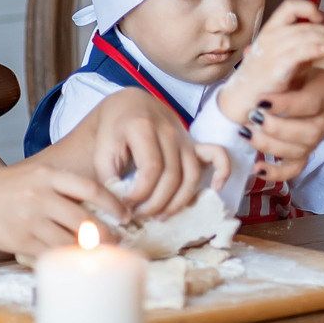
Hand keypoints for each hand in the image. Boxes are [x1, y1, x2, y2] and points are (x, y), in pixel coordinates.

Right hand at [0, 160, 127, 259]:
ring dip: (89, 251)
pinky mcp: (20, 240)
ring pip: (71, 241)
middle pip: (85, 220)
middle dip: (107, 234)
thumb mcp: (33, 176)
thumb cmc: (2, 189)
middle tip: (117, 241)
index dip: (114, 204)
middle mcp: (41, 195)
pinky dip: (65, 258)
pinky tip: (73, 260)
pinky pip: (51, 253)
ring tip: (99, 254)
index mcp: (47, 174)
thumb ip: (60, 188)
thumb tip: (95, 207)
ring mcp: (30, 219)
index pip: (91, 188)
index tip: (126, 215)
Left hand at [91, 89, 216, 219]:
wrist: (130, 106)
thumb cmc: (113, 130)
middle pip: (172, 176)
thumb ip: (109, 178)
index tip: (126, 205)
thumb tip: (122, 207)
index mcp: (143, 127)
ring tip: (160, 216)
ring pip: (191, 175)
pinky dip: (222, 172)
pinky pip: (216, 155)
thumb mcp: (101, 150)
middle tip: (139, 215)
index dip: (140, 194)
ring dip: (178, 201)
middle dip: (156, 203)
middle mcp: (169, 131)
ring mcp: (184, 137)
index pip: (150, 169)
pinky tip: (215, 189)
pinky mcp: (193, 143)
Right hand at [216, 0, 323, 123]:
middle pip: (306, 25)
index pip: (290, 7)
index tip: (321, 19)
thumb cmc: (261, 83)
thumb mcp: (281, 60)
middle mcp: (270, 37)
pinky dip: (317, 49)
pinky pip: (300, 52)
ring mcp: (272, 51)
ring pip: (306, 35)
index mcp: (270, 31)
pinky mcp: (276, 67)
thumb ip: (299, 51)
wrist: (240, 102)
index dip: (308, 8)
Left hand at [247, 66, 323, 180]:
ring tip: (246, 133)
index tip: (261, 100)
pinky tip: (257, 168)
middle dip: (276, 128)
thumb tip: (251, 50)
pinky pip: (296, 168)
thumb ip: (286, 56)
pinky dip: (277, 173)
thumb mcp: (309, 58)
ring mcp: (318, 137)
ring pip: (300, 151)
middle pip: (307, 133)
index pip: (310, 103)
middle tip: (252, 116)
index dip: (286, 105)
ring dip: (270, 146)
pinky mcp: (309, 150)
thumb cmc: (318, 70)